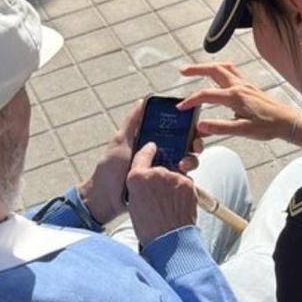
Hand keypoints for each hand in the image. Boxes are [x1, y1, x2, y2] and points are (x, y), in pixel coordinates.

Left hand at [78, 101, 202, 224]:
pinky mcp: (164, 185)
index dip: (186, 126)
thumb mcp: (120, 142)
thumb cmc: (109, 170)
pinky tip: (182, 174)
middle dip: (194, 142)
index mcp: (150, 141)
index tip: (194, 124)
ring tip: (184, 163)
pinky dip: (185, 175)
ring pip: (186, 160)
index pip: (173, 130)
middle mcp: (159, 153)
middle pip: (185, 144)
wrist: (107, 200)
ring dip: (191, 159)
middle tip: (194, 146)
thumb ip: (131, 122)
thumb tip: (143, 101)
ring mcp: (163, 170)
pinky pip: (180, 178)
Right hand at [126, 142, 196, 246]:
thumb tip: (148, 179)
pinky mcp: (188, 183)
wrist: (169, 239)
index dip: (147, 151)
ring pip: (174, 174)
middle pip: (160, 167)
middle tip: (160, 195)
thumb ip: (140, 185)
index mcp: (137, 177)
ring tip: (169, 203)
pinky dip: (182, 190)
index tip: (151, 148)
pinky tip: (177, 204)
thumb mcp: (134, 203)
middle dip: (161, 177)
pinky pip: (185, 182)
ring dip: (173, 183)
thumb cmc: (149, 227)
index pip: (142, 155)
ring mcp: (173, 177)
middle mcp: (155, 173)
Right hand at [176, 63, 298, 140]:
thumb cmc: (268, 126)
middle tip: (182, 71)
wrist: (287, 122)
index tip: (181, 107)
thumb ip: (220, 127)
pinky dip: (221, 69)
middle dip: (196, 69)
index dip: (191, 100)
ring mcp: (245, 84)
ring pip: (224, 67)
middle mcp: (239, 86)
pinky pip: (233, 71)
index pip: (206, 95)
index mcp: (235, 96)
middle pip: (213, 70)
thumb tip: (200, 126)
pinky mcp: (250, 86)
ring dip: (209, 66)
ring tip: (197, 69)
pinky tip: (219, 76)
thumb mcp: (242, 130)